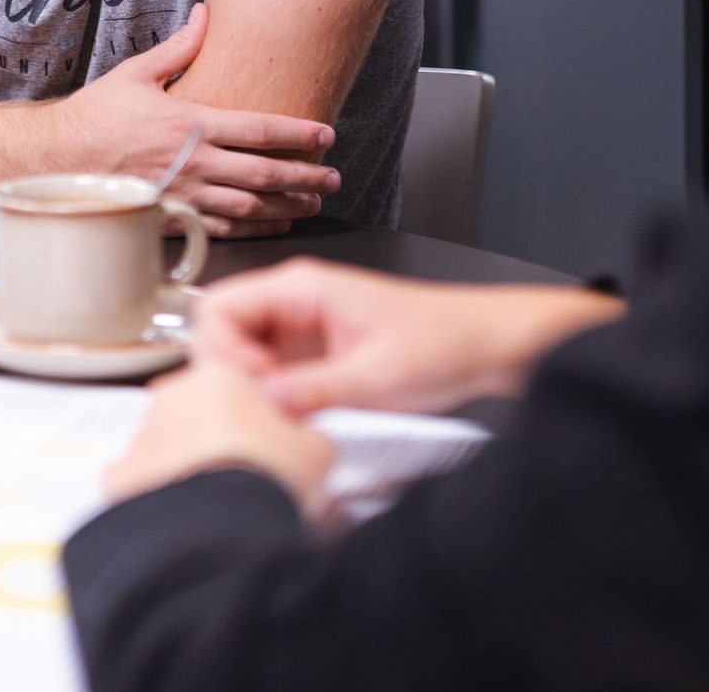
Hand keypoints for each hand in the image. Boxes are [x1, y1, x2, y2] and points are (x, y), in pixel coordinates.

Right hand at [54, 3, 341, 237]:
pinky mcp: (171, 218)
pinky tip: (272, 225)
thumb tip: (205, 14)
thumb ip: (179, 48)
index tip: (327, 134)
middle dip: (306, 176)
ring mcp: (183, 194)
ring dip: (287, 206)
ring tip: (312, 204)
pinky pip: (222, 227)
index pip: (259, 129)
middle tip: (334, 178)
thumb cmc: (95, 116)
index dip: (299, 133)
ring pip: (250, 205)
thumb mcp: (136, 73)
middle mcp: (193, 162)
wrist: (57, 159)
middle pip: (265, 172)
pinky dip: (253, 228)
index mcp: (190, 122)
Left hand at [103, 358, 333, 514]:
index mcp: (221, 377)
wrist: (218, 526)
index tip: (272, 447)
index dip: (261, 421)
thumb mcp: (316, 451)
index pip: (241, 388)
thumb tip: (307, 444)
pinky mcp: (121, 475)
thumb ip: (308, 436)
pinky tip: (186, 521)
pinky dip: (161, 499)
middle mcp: (173, 397)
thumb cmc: (264, 479)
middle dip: (222, 442)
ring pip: (170, 449)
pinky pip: (143, 483)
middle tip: (248, 478)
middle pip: (200, 415)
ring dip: (191, 469)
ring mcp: (142, 434)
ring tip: (221, 507)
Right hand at [191, 258, 623, 414]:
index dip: (222, 353)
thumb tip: (257, 406)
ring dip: (254, 392)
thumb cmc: (446, 341)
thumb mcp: (377, 376)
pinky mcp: (314, 356)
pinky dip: (275, 400)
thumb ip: (312, 391)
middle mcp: (294, 303)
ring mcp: (302, 330)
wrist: (490, 346)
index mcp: (301, 287)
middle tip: (264, 410)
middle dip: (232, 376)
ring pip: (245, 359)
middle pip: (224, 335)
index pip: (218, 309)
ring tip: (284, 420)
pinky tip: (298, 421)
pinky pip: (272, 376)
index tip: (251, 389)